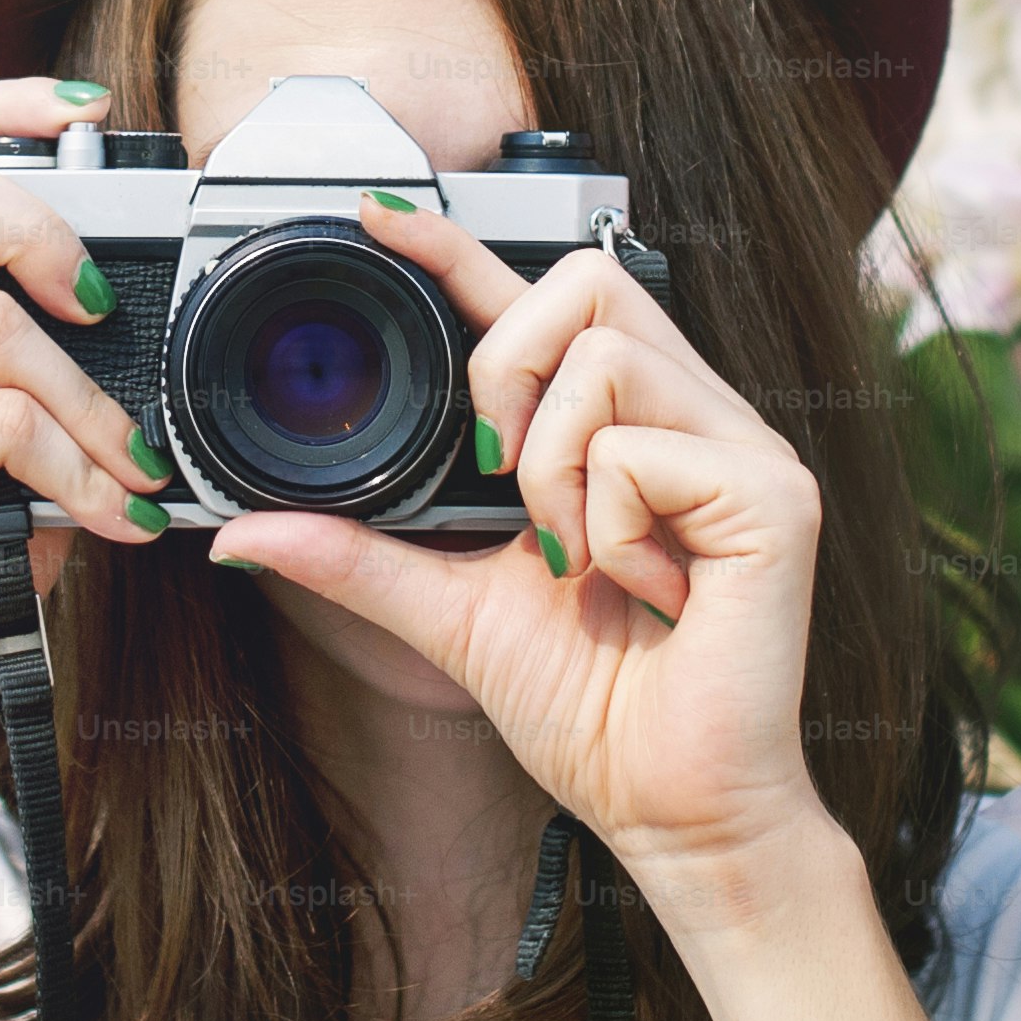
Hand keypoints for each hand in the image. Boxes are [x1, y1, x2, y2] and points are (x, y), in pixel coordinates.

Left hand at [205, 196, 833, 882]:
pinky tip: (642, 592)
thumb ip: (356, 557)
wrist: (669, 805)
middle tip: (501, 484)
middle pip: (586, 281)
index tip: (378, 216)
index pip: (544, 302)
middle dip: (507, 368)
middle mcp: (694, 418)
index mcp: (623, 432)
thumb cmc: (590, 711)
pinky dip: (609, 530)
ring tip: (577, 561)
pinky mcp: (776, 495)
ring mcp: (746, 449)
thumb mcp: (448, 614)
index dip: (461, 249)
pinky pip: (641, 453)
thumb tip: (243, 532)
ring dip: (549, 472)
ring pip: (605, 360)